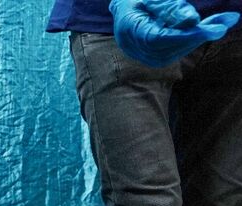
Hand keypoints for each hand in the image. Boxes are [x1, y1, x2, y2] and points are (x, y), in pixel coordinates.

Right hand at [110, 0, 239, 66]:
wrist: (125, 4)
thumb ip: (171, 7)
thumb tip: (193, 21)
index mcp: (128, 28)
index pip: (157, 39)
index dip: (185, 36)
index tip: (213, 30)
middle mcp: (131, 46)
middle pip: (166, 50)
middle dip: (196, 37)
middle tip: (225, 22)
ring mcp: (138, 53)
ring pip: (171, 54)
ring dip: (197, 39)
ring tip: (221, 22)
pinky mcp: (149, 55)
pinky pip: (171, 53)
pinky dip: (190, 41)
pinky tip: (206, 29)